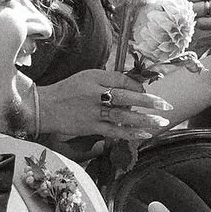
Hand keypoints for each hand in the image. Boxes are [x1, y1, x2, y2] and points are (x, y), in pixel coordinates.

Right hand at [26, 66, 169, 146]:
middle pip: (126, 97)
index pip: (121, 80)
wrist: (44, 107)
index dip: (137, 86)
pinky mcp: (90, 127)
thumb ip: (108, 79)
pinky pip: (114, 131)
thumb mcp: (86, 77)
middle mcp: (95, 94)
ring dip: (144, 119)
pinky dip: (130, 132)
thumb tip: (132, 86)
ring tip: (162, 122)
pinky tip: (145, 134)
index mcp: (94, 78)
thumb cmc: (67, 91)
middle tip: (166, 105)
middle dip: (148, 102)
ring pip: (123, 115)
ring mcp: (93, 112)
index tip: (146, 92)